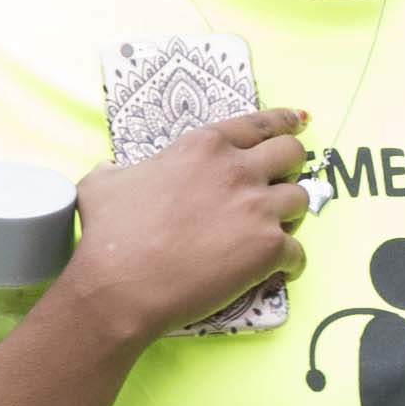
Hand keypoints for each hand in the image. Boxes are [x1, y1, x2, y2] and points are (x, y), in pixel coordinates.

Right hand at [69, 110, 306, 349]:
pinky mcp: (268, 249)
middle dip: (292, 166)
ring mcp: (257, 209)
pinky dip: (291, 261)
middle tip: (282, 181)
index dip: (285, 121)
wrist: (121, 284)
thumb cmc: (109, 234)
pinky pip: (299, 251)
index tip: (300, 122)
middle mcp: (238, 170)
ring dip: (291, 214)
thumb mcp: (103, 182)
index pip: (260, 123)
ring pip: (301, 200)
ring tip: (275, 229)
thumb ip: (117, 168)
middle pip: (292, 153)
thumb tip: (111, 169)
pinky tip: (280, 269)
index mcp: (204, 146)